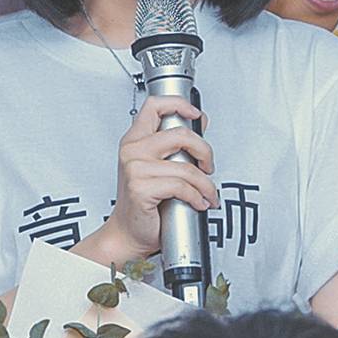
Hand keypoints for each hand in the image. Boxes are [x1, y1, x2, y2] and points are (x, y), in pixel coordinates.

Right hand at [98, 96, 214, 259]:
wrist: (128, 232)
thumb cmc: (143, 203)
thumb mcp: (158, 167)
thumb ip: (175, 145)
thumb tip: (200, 124)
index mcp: (134, 140)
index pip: (155, 105)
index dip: (180, 104)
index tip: (196, 114)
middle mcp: (133, 150)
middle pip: (181, 134)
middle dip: (205, 151)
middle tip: (208, 165)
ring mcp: (135, 168)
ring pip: (186, 167)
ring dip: (205, 184)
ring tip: (207, 193)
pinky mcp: (140, 188)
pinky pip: (181, 187)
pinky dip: (196, 197)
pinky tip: (197, 202)